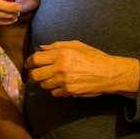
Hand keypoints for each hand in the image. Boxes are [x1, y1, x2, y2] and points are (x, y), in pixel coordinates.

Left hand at [24, 40, 139, 98]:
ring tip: (54, 77)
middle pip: (35, 75)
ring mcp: (65, 82)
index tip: (29, 64)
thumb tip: (41, 48)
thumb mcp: (76, 45)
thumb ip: (56, 46)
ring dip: (46, 81)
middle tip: (38, 72)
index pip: (35, 59)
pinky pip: (54, 93)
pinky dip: (55, 90)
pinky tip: (62, 84)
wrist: (110, 74)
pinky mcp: (69, 92)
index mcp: (62, 54)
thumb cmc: (95, 57)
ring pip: (43, 85)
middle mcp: (61, 68)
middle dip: (34, 73)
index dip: (29, 62)